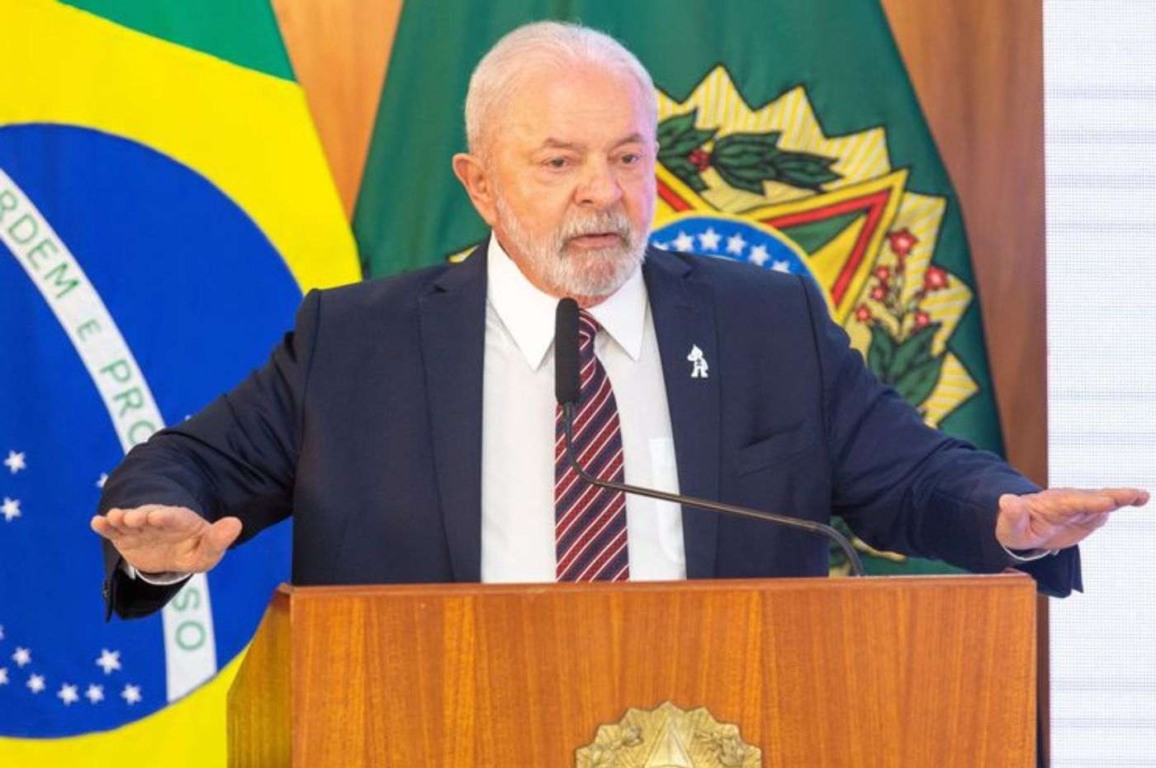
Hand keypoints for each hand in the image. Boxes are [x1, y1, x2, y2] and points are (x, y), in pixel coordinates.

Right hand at [90, 505, 242, 574]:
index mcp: (181, 521)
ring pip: (129, 521)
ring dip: (122, 519)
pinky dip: (104, 526)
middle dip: (141, 515)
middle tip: (134, 517)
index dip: (167, 517)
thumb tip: (236, 523)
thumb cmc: (193, 550)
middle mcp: (158, 520)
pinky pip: (113, 531)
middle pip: (148, 516)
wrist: (173, 553)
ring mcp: (139, 527)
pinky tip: (96, 522)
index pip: (175, 517)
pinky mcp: (124, 537)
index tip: (158, 516)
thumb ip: (218, 540)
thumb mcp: (207, 551)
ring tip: (115, 518)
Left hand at [996, 487, 1148, 551]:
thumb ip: (1011, 514)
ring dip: (1123, 497)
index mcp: (1052, 504)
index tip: (1107, 501)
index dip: (1090, 503)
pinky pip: (1107, 507)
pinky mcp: (1089, 514)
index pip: (1073, 502)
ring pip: (1104, 500)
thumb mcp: (1009, 525)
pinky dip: (1123, 503)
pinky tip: (1139, 500)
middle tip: (1136, 494)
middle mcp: (1070, 501)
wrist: (1023, 528)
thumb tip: (1006, 501)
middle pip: (1094, 498)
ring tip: (1143, 496)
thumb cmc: (1014, 527)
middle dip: (1114, 496)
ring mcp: (1082, 507)